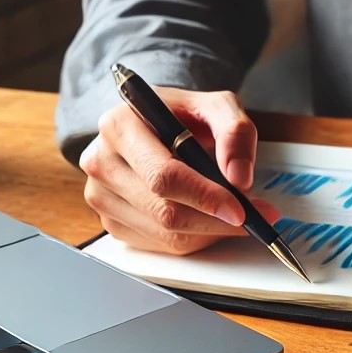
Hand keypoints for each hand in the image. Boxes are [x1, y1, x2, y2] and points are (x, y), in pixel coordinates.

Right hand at [78, 87, 279, 254]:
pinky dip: (192, 238)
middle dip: (215, 221)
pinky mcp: (110, 222)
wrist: (151, 125)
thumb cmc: (181, 117)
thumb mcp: (216, 107)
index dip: (205, 198)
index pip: (164, 176)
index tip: (240, 211)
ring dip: (208, 232)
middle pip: (165, 212)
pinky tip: (205, 219)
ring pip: (165, 235)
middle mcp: (101, 162)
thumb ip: (235, 132)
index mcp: (120, 126)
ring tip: (231, 215)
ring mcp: (101, 196)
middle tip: (250, 219)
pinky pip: (160, 245)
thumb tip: (239, 178)